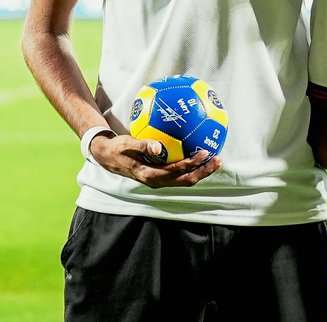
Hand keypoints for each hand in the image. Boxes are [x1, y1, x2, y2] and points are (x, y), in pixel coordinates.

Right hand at [90, 133, 221, 187]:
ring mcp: (162, 180)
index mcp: (151, 175)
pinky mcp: (163, 175)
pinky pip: (182, 173)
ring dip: (202, 171)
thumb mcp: (127, 145)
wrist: (109, 158)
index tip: (204, 153)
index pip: (176, 172)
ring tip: (216, 159)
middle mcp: (159, 181)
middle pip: (186, 180)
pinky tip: (203, 154)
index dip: (191, 164)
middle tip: (218, 159)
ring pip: (186, 179)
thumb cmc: (119, 149)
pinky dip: (194, 166)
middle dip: (203, 171)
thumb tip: (159, 147)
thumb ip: (143, 145)